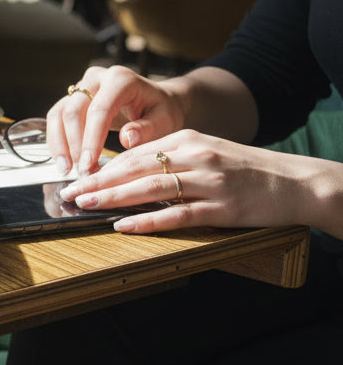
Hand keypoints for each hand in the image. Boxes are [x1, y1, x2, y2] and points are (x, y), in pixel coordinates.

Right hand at [46, 64, 185, 175]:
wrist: (157, 100)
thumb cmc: (161, 111)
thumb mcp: (165, 120)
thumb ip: (148, 129)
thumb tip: (126, 139)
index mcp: (120, 80)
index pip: (99, 110)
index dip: (91, 138)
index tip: (89, 164)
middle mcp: (96, 78)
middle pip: (73, 110)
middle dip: (73, 143)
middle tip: (80, 171)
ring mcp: (82, 87)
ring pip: (59, 113)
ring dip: (59, 143)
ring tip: (66, 169)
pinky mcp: (73, 98)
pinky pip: (57, 118)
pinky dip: (57, 140)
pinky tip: (64, 161)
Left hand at [58, 131, 327, 233]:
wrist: (295, 182)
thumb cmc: (246, 169)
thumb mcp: (206, 151)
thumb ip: (171, 157)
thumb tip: (129, 171)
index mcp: (187, 139)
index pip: (135, 152)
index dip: (102, 166)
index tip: (77, 177)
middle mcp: (195, 156)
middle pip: (135, 168)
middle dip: (97, 181)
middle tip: (68, 193)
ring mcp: (208, 182)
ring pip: (150, 188)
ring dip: (113, 198)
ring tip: (86, 205)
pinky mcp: (222, 208)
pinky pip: (177, 215)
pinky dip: (148, 221)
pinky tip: (124, 226)